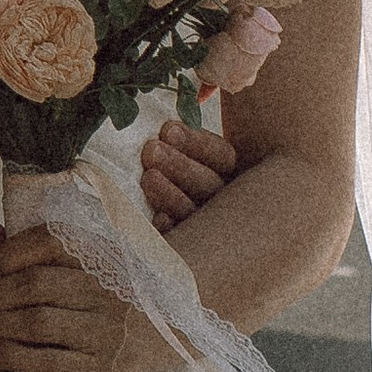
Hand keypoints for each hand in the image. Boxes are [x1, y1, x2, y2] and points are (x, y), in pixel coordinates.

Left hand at [0, 195, 172, 371]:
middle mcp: (105, 288)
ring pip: (37, 324)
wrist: (166, 330)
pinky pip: (48, 364)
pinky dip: (10, 357)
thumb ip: (11, 238)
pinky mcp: (101, 368)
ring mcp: (105, 330)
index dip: (9, 253)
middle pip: (35, 285)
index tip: (0, 266)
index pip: (46, 240)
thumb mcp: (67, 257)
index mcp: (99, 252)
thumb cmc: (99, 287)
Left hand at [142, 117, 237, 231]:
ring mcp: (206, 226)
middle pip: (209, 184)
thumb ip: (174, 137)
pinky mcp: (186, 248)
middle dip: (179, 165)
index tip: (167, 129)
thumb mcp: (173, 151)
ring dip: (171, 194)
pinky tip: (159, 218)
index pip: (221, 155)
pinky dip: (172, 230)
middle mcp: (222, 199)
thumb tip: (164, 122)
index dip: (196, 143)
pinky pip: (183, 242)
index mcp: (225, 172)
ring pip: (196, 212)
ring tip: (148, 177)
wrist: (146, 224)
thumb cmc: (159, 170)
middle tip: (151, 150)